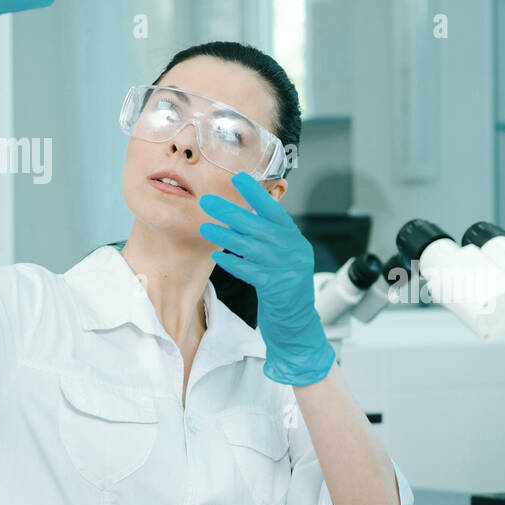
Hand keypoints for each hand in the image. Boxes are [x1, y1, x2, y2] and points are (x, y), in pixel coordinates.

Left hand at [198, 173, 335, 385]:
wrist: (298, 327)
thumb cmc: (285, 292)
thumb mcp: (282, 260)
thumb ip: (268, 241)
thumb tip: (240, 219)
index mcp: (295, 240)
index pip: (275, 211)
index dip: (256, 194)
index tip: (238, 177)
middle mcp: (295, 251)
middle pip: (259, 226)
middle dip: (231, 212)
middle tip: (208, 202)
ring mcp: (289, 269)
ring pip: (252, 246)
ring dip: (226, 235)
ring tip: (206, 227)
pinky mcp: (278, 288)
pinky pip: (251, 270)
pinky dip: (234, 262)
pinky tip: (220, 256)